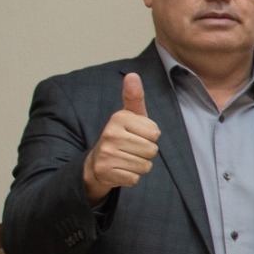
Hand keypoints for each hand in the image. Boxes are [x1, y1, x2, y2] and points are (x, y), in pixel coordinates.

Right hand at [81, 72, 162, 202]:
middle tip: (131, 149)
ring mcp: (106, 153)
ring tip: (126, 158)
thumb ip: (134, 97)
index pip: (155, 133)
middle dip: (146, 152)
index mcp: (119, 118)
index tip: (136, 135)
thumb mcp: (130, 116)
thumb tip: (133, 75)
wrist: (97, 162)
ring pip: (145, 165)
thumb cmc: (121, 136)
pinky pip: (135, 178)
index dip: (150, 137)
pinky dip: (132, 177)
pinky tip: (121, 170)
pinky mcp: (106, 171)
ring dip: (140, 165)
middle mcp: (110, 133)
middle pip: (152, 150)